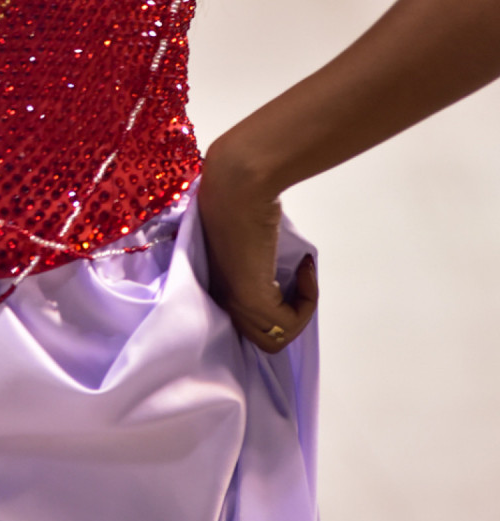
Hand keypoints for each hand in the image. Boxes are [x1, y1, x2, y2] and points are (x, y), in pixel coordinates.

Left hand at [198, 140, 317, 351]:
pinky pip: (290, 323)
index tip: (290, 281)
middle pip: (262, 339)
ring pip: (276, 339)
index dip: (272, 309)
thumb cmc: (241, 197)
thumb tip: (277, 266)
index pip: (243, 324)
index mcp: (214, 284)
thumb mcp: (248, 236)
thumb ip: (256, 258)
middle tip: (299, 281)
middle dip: (289, 316)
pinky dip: (307, 300)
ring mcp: (235, 301)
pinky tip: (304, 266)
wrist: (239, 182)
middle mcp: (220, 298)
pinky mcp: (252, 299)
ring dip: (300, 313)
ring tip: (303, 275)